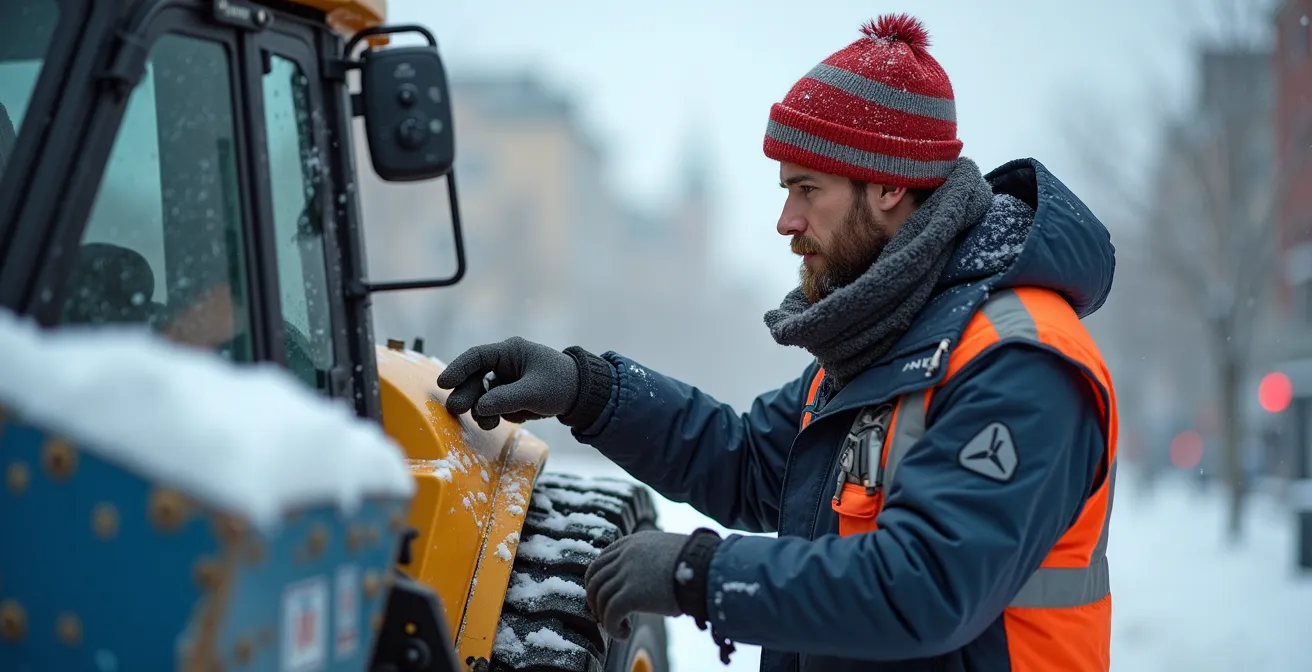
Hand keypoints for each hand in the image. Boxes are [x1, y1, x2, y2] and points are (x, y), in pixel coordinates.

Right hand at [435, 337, 579, 429]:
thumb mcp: (534, 392)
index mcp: (510, 352)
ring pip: (483, 396)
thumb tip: (479, 408)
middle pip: (475, 379)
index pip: (477, 356)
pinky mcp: (512, 396)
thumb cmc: (562, 385)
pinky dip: (502, 415)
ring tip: (491, 423)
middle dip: (467, 395)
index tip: (443, 383)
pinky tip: (522, 415)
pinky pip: (496, 407)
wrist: (583, 397)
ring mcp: (507, 381)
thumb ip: (505, 399)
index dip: (457, 368)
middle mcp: (505, 364)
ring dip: (484, 411)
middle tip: (456, 409)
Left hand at [583, 531, 687, 638]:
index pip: (601, 560)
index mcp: (633, 542)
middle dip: (594, 598)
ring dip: (604, 615)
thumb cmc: (696, 563)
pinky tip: (624, 633)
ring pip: (600, 598)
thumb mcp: (667, 551)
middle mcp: (625, 556)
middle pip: (594, 578)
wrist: (707, 569)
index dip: (596, 580)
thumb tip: (652, 576)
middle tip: (602, 613)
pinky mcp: (631, 595)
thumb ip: (651, 558)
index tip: (601, 595)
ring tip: (617, 626)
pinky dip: (612, 627)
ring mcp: (626, 574)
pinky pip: (610, 614)